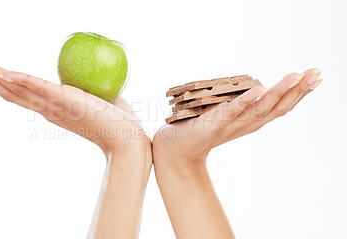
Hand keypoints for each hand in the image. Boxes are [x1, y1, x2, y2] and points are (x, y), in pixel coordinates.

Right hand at [0, 60, 149, 155]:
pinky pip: (40, 89)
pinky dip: (21, 81)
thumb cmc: (119, 123)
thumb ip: (92, 91)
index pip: (22, 94)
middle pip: (11, 92)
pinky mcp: (67, 102)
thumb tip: (97, 79)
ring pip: (18, 90)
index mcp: (55, 109)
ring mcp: (56, 107)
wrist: (129, 140)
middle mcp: (50, 110)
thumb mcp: (101, 100)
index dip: (3, 83)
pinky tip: (3, 73)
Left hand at [152, 69, 321, 238]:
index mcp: (250, 122)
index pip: (280, 107)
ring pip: (258, 109)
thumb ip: (242, 106)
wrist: (175, 151)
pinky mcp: (211, 125)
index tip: (317, 76)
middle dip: (298, 90)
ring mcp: (229, 126)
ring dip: (278, 92)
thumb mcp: (227, 116)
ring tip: (294, 76)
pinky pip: (230, 112)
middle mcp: (244, 126)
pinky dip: (244, 102)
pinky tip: (258, 90)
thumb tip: (258, 88)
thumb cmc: (201, 129)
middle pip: (276, 108)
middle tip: (316, 73)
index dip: (299, 93)